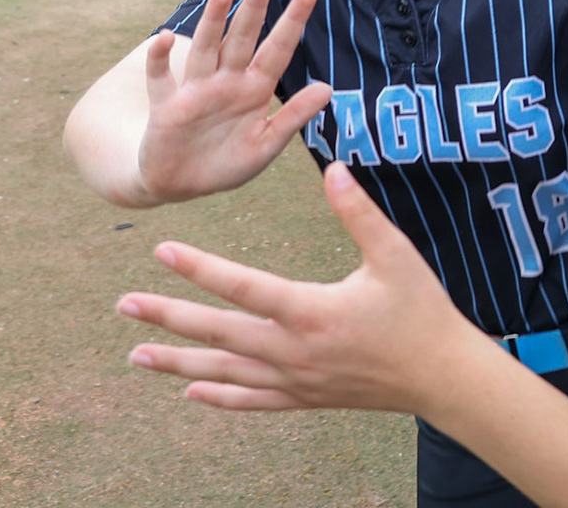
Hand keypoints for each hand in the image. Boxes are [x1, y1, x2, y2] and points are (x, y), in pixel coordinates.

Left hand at [121, 162, 483, 411]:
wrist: (443, 376)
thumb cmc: (422, 311)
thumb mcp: (395, 254)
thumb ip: (359, 213)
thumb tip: (334, 168)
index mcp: (311, 311)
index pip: (242, 285)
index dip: (199, 268)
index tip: (161, 250)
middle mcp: (294, 351)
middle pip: (217, 332)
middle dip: (167, 318)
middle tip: (124, 306)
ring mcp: (296, 380)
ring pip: (224, 371)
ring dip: (177, 362)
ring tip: (135, 355)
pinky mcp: (305, 398)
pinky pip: (251, 399)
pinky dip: (218, 395)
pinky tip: (191, 390)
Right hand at [135, 0, 330, 203]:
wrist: (181, 185)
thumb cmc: (226, 164)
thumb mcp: (266, 145)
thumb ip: (293, 117)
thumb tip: (327, 88)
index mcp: (254, 90)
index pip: (277, 50)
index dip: (291, 23)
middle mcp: (226, 82)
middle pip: (242, 38)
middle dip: (253, 7)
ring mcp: (196, 91)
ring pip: (205, 49)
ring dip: (212, 21)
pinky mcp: (166, 107)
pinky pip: (161, 79)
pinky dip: (159, 59)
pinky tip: (165, 37)